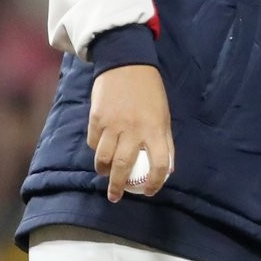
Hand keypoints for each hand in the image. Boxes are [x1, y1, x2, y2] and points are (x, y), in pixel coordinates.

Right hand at [88, 64, 173, 202]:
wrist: (127, 64)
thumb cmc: (149, 92)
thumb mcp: (163, 114)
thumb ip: (164, 140)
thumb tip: (167, 168)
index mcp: (156, 128)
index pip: (159, 163)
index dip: (155, 182)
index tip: (149, 191)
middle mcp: (134, 129)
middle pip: (124, 166)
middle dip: (118, 186)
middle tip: (116, 196)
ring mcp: (113, 125)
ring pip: (103, 159)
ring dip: (104, 171)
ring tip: (106, 174)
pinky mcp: (96, 120)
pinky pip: (93, 143)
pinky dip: (96, 150)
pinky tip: (100, 149)